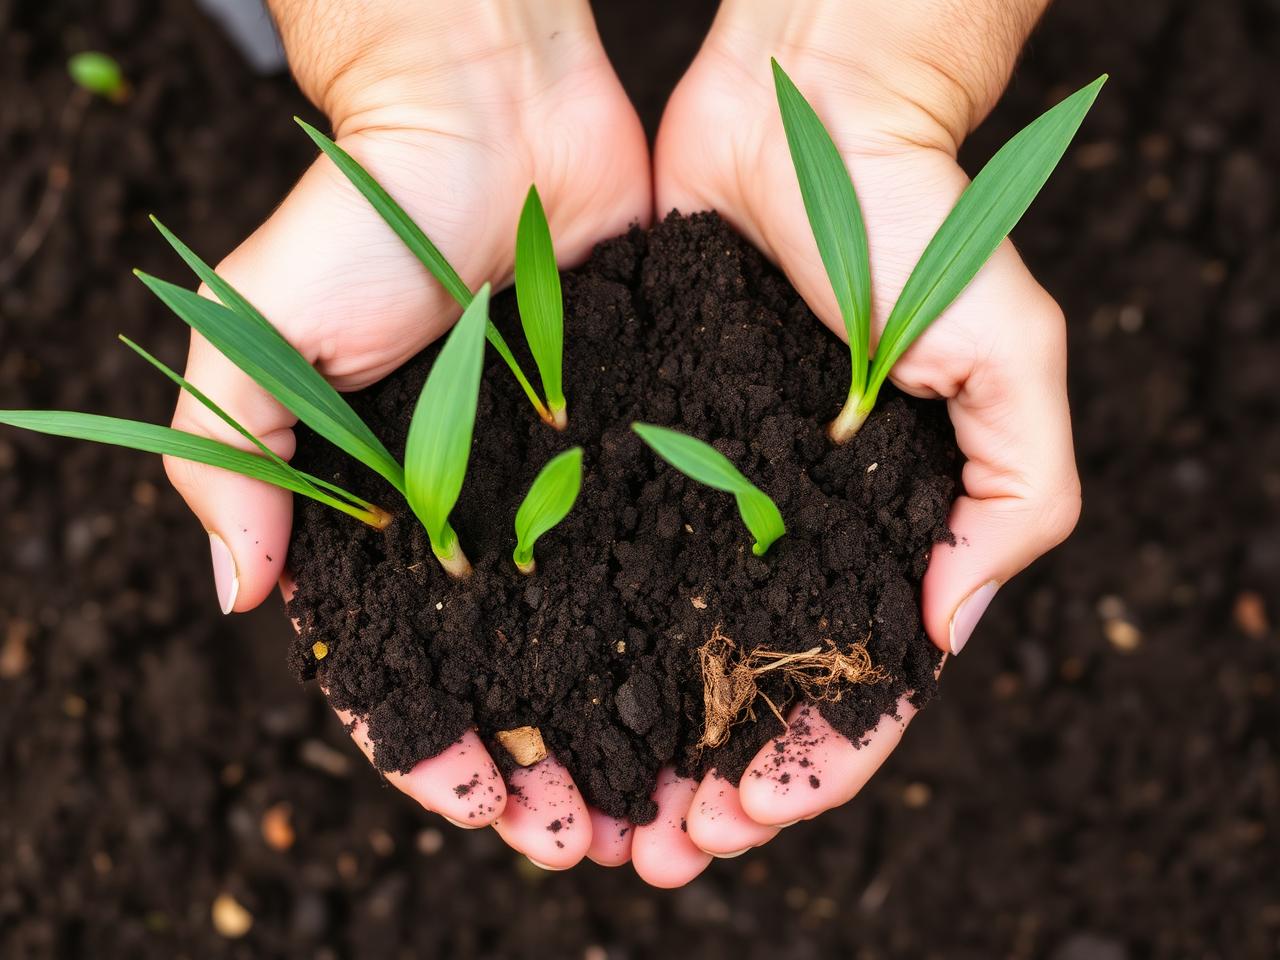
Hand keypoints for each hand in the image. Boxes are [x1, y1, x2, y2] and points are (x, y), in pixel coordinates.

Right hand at [165, 1, 649, 868]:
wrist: (485, 116)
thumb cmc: (358, 221)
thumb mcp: (258, 337)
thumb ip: (231, 462)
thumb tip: (237, 597)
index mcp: (377, 517)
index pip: (396, 668)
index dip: (433, 751)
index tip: (484, 806)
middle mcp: (472, 520)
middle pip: (507, 678)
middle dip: (541, 768)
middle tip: (588, 839)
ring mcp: (559, 487)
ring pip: (593, 638)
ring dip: (619, 727)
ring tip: (660, 803)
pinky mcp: (636, 440)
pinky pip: (662, 549)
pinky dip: (682, 627)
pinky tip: (717, 687)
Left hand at [646, 0, 1079, 879]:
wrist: (807, 113)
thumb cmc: (922, 225)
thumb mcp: (1012, 353)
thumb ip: (1021, 492)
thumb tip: (948, 629)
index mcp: (885, 530)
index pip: (855, 687)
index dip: (808, 766)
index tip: (747, 819)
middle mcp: (794, 528)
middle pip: (749, 691)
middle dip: (709, 782)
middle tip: (654, 850)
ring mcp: (713, 490)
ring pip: (667, 646)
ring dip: (634, 738)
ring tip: (590, 812)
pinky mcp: (640, 439)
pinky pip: (603, 552)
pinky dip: (581, 634)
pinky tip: (542, 691)